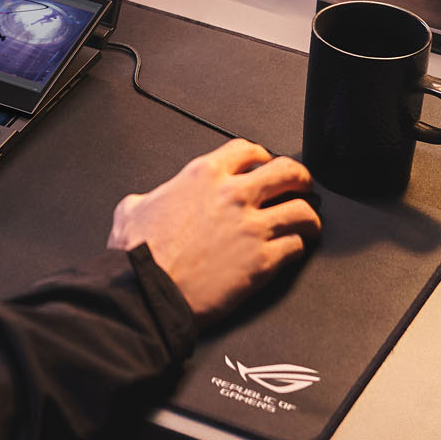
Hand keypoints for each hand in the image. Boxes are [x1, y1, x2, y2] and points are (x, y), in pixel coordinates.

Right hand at [107, 139, 318, 323]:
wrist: (147, 290)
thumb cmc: (139, 254)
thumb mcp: (132, 208)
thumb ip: (150, 197)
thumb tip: (147, 202)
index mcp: (202, 176)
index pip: (247, 149)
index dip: (261, 156)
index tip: (265, 164)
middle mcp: (232, 195)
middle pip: (287, 171)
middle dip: (300, 178)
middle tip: (302, 187)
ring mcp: (251, 227)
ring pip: (302, 210)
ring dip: (309, 216)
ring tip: (309, 223)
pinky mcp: (262, 260)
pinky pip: (296, 246)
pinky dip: (299, 247)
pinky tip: (294, 250)